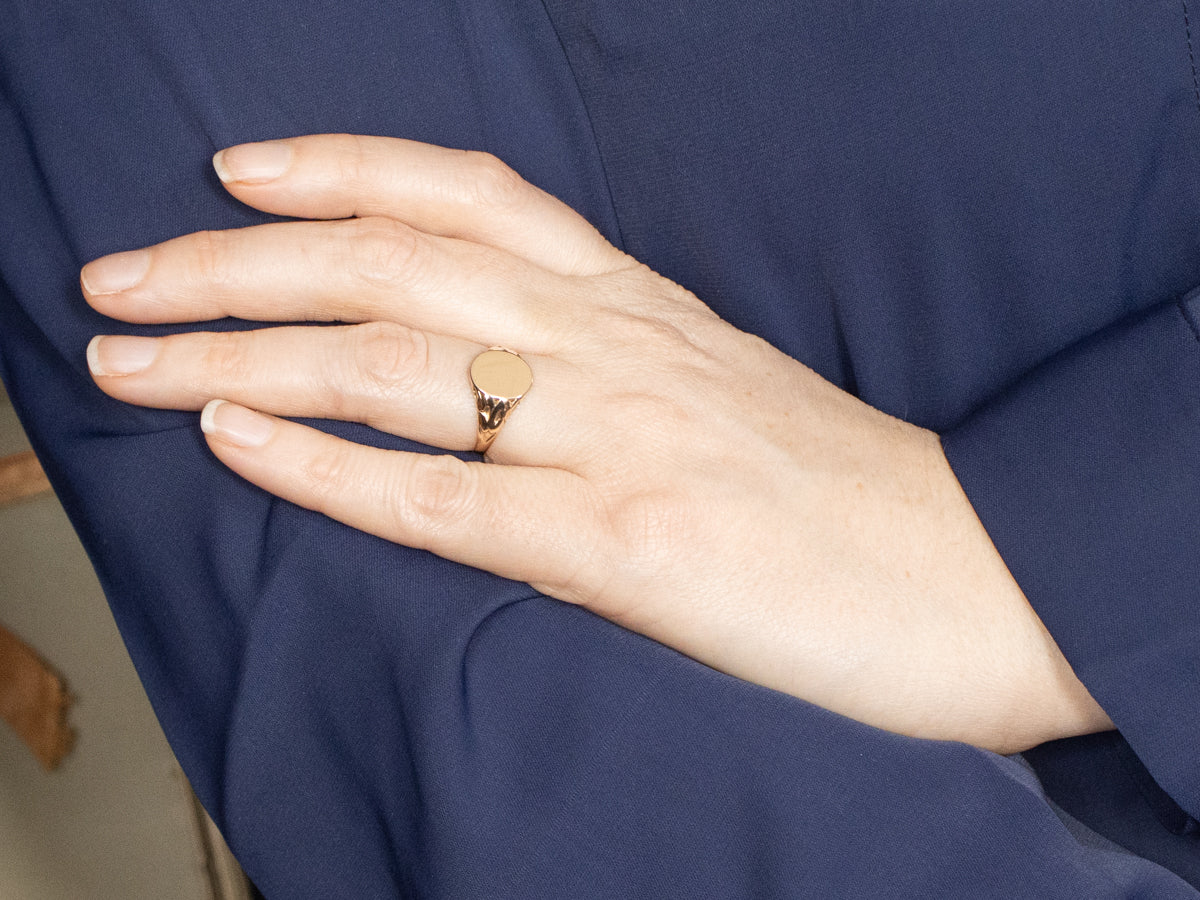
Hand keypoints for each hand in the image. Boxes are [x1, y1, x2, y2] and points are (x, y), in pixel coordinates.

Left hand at [82, 134, 1110, 752]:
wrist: (971, 576)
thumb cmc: (843, 493)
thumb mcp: (717, 391)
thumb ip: (607, 370)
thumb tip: (492, 385)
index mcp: (641, 305)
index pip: (468, 196)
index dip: (339, 168)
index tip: (239, 170)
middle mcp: (618, 345)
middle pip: (394, 265)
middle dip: (235, 264)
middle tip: (123, 275)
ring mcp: (618, 437)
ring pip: (394, 364)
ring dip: (239, 355)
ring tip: (128, 361)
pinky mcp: (627, 543)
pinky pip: (445, 497)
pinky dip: (328, 467)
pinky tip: (240, 440)